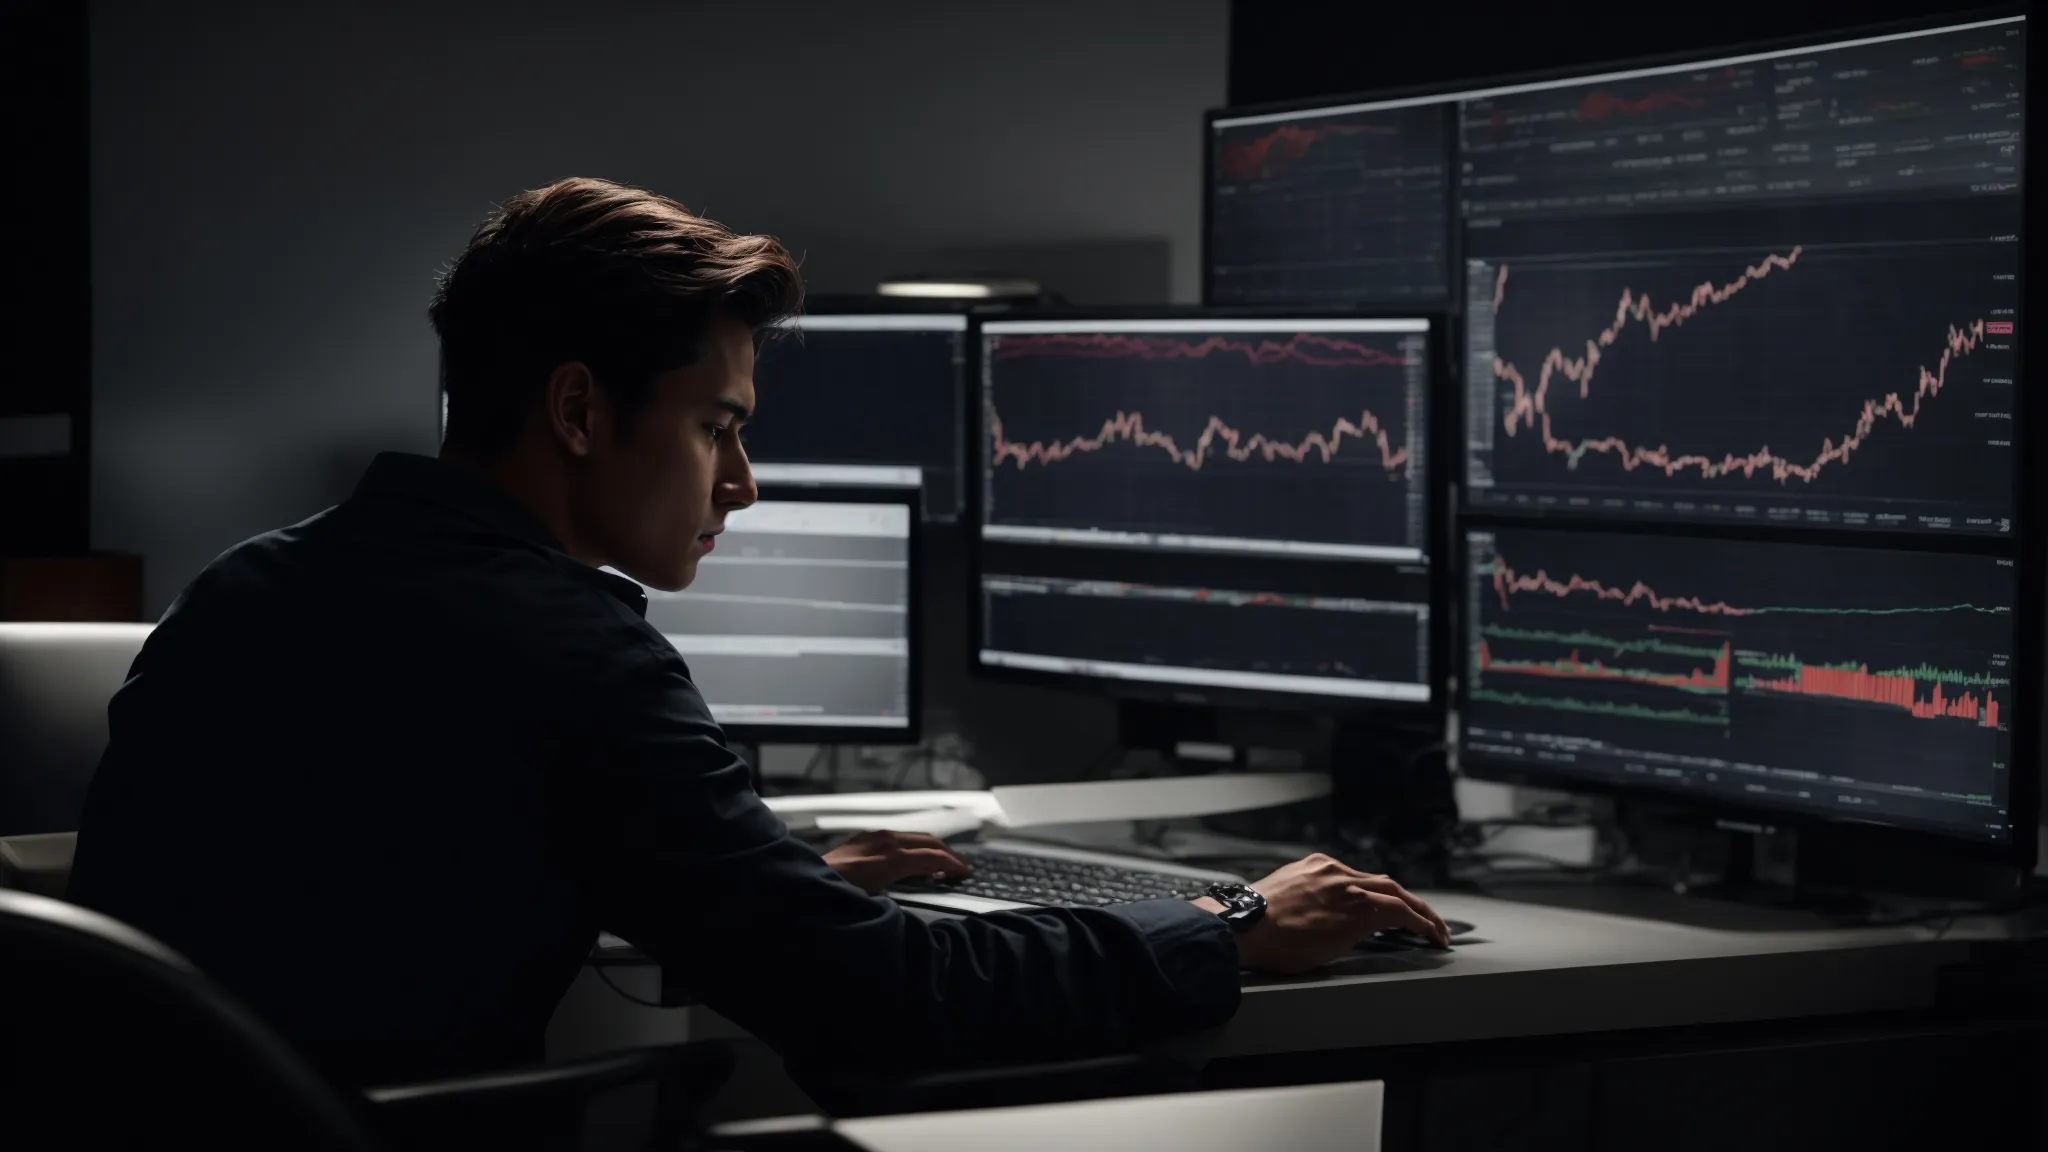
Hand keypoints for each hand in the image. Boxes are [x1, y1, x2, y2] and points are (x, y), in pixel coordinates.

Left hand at [823, 830, 969, 894]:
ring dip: (932, 848)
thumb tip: (927, 882)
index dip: (952, 865)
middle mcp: (887, 841)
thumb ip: (905, 889)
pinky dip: (915, 846)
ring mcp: (876, 836)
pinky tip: (914, 860)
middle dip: (947, 853)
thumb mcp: (878, 899)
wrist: (805, 882)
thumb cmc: (841, 895)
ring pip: (915, 836)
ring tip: (940, 865)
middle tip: (958, 868)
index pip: (933, 856)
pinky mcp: (866, 837)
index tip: (964, 873)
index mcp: (892, 857)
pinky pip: (900, 837)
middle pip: (929, 841)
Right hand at [1193, 854, 1450, 973]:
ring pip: (1396, 893)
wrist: (1245, 926)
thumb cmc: (1255, 925)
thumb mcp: (1285, 902)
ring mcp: (1349, 886)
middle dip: (1407, 901)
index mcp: (1314, 868)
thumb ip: (1306, 903)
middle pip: (1382, 882)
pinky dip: (1420, 923)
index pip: (1357, 879)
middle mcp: (1335, 871)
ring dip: (1420, 912)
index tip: (1385, 908)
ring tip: (1437, 930)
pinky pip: (1400, 912)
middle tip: (1424, 918)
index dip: (1377, 894)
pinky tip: (1432, 935)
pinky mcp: (1361, 907)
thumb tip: (1315, 923)